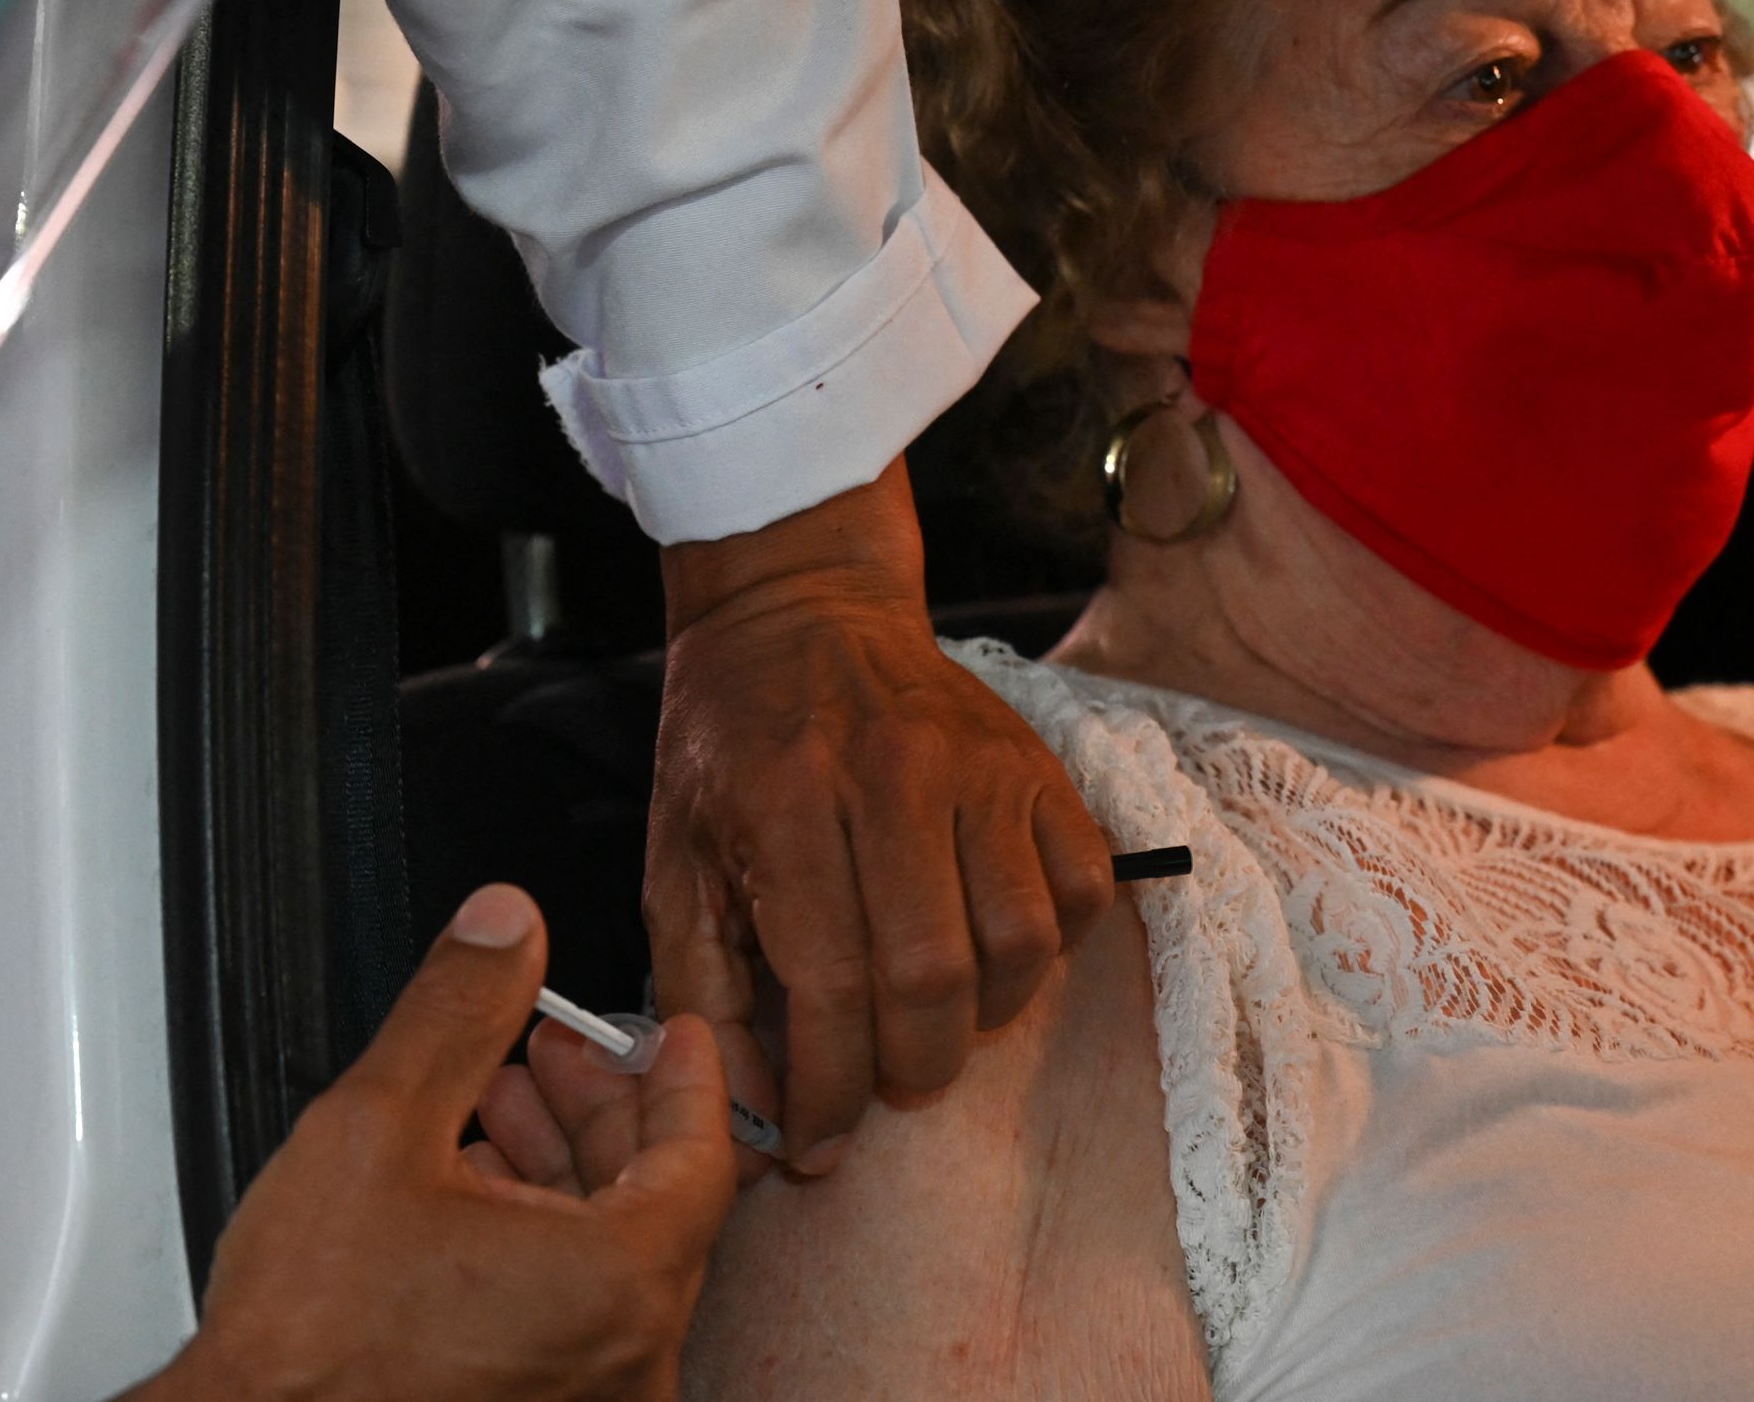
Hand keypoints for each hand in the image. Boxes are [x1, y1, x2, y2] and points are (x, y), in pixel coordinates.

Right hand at [127, 885, 734, 1401]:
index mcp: (617, 1285)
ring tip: (489, 1113)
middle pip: (655, 1207)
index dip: (683, 1079)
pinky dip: (545, 1252)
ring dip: (564, 1177)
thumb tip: (505, 929)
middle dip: (600, 1113)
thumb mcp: (378, 1130)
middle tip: (555, 1054)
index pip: (701, 1157)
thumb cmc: (308, 1352)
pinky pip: (576, 1323)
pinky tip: (472, 1205)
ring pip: (611, 1265)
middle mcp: (625, 1361)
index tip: (672, 1035)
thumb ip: (457, 1011)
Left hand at [644, 459, 1113, 1176]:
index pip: (827, 986)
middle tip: (882, 1084)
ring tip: (935, 1017)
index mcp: (786, 805)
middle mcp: (892, 780)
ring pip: (1019, 945)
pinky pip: (1080, 891)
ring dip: (982, 1017)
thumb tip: (757, 1117)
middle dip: (908, 1068)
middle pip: (931, 978)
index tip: (817, 1141)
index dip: (826, 1091)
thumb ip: (702, 993)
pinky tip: (992, 951)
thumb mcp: (673, 860)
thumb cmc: (728, 745)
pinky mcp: (1035, 765)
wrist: (797, 611)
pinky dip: (1050, 948)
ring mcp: (979, 767)